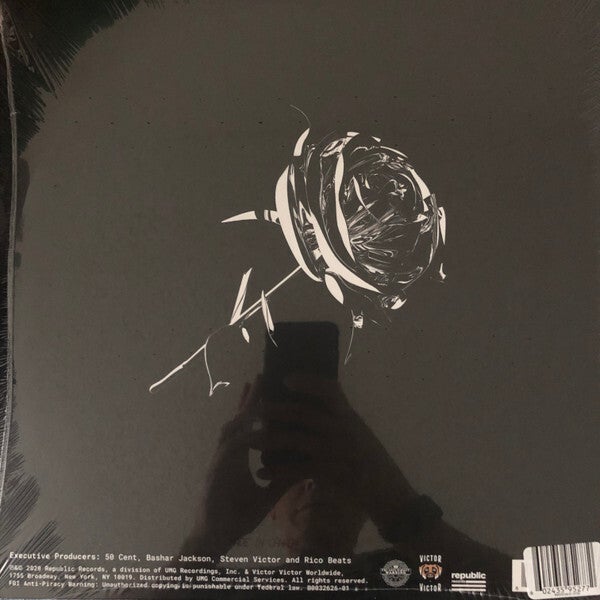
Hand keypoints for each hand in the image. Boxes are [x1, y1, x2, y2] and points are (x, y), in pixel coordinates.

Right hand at [185, 376, 304, 553]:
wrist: (214, 540)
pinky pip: (230, 450)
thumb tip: (303, 469)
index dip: (253, 407)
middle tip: (261, 376)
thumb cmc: (235, 518)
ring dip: (244, 410)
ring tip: (256, 390)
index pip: (247, 426)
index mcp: (236, 457)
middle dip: (249, 398)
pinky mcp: (215, 473)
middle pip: (238, 420)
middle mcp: (226, 454)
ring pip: (232, 428)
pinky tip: (254, 428)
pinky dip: (243, 438)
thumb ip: (281, 481)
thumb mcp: (266, 497)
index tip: (265, 388)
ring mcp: (219, 461)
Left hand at [255, 374, 417, 531]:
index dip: (307, 382)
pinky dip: (278, 470)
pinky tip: (262, 471)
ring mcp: (336, 451)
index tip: (286, 378)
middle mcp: (343, 429)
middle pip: (304, 414)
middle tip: (255, 409)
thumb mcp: (359, 430)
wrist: (387, 491)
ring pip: (296, 440)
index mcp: (349, 416)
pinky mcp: (330, 473)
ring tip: (250, 440)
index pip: (329, 390)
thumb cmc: (370, 457)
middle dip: (276, 411)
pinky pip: (298, 469)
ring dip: (271, 440)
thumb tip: (311, 400)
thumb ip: (338, 416)